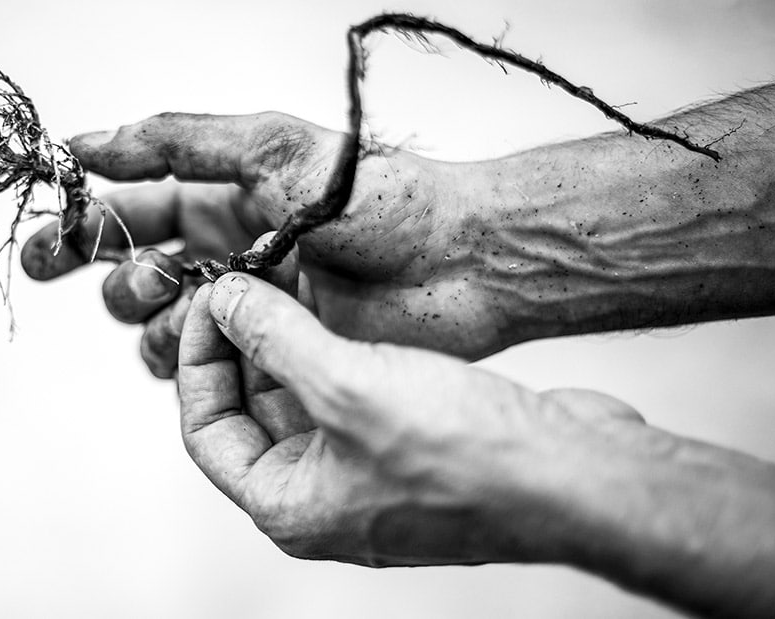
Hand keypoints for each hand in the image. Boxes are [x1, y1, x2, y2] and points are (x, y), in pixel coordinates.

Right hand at [21, 112, 506, 376]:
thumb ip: (178, 142)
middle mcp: (228, 248)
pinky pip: (196, 362)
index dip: (83, 218)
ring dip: (141, 308)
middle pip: (130, 262)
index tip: (46, 238)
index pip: (133, 202)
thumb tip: (90, 142)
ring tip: (169, 294)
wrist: (459, 263)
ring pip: (155, 317)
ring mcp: (246, 303)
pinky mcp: (268, 353)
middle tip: (91, 267)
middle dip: (99, 265)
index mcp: (226, 192)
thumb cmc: (379, 198)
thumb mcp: (273, 150)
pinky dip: (179, 354)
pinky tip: (194, 340)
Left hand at [177, 271, 644, 565]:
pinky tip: (334, 294)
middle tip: (244, 274)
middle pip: (250, 408)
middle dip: (243, 340)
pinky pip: (348, 387)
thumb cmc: (467, 457)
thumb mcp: (348, 385)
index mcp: (288, 505)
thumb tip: (225, 299)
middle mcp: (321, 494)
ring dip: (289, 335)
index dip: (197, 359)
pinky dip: (334, 342)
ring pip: (300, 393)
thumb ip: (275, 339)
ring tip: (283, 269)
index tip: (209, 299)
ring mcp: (365, 470)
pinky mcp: (407, 442)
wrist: (577, 475)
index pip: (205, 429)